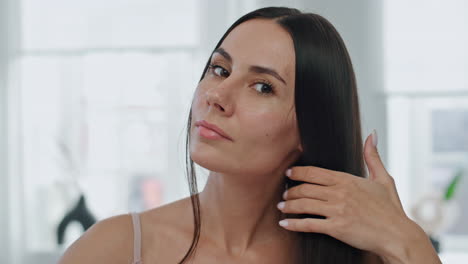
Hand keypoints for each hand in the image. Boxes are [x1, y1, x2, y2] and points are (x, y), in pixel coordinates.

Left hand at [277, 131, 440, 262]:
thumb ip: (372, 157)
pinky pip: (309, 224)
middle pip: (306, 188)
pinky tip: (285, 224)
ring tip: (282, 207)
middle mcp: (340, 193)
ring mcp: (337, 210)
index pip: (315, 172)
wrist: (398, 235)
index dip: (298, 172)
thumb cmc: (391, 209)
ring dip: (289, 206)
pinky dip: (294, 224)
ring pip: (304, 204)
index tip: (289, 173)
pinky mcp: (337, 227)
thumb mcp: (383, 179)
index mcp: (347, 180)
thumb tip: (372, 135)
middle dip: (291, 191)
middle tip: (284, 194)